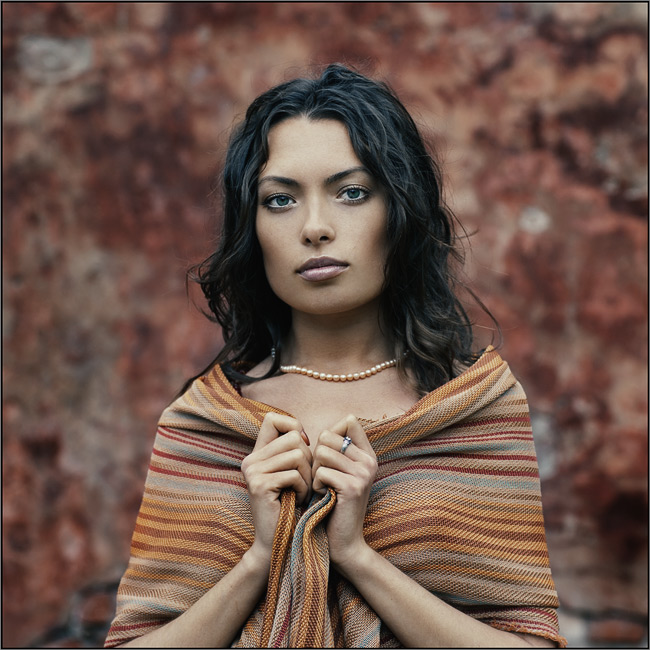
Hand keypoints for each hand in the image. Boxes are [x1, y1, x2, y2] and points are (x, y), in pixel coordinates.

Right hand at [241, 413, 311, 562]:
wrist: (277, 543)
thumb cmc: (290, 507)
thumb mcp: (289, 474)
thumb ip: (290, 452)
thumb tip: (303, 433)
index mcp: (256, 454)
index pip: (273, 418)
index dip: (293, 426)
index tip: (303, 446)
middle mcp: (250, 460)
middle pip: (293, 437)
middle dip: (309, 458)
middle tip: (306, 480)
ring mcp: (253, 472)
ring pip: (297, 455)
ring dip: (308, 476)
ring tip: (303, 492)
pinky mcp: (260, 485)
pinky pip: (294, 474)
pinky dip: (304, 488)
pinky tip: (298, 500)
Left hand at [312, 414, 377, 566]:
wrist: (344, 542)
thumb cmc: (333, 503)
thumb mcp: (339, 472)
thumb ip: (337, 449)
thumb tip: (326, 428)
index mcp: (368, 453)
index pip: (348, 421)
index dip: (329, 434)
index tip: (326, 456)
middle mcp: (370, 460)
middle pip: (328, 435)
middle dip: (317, 455)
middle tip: (322, 477)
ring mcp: (363, 473)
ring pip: (322, 453)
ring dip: (315, 471)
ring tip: (323, 487)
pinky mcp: (352, 487)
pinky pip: (321, 472)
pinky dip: (315, 485)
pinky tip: (323, 497)